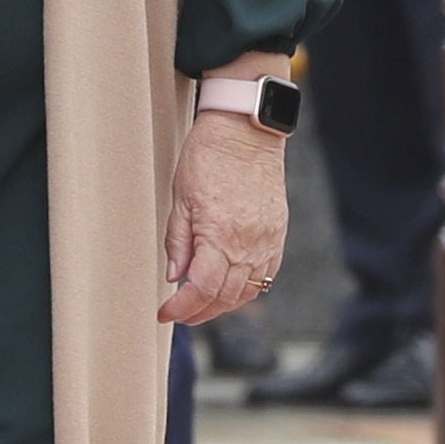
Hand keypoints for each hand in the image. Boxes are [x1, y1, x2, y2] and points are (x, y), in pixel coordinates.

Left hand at [161, 106, 289, 325]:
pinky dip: (247, 288)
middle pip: (226, 297)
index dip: (182, 308)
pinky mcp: (278, 233)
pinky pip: (266, 274)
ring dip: (223, 305)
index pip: (202, 289)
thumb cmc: (209, 156)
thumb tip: (174, 277)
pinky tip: (231, 288)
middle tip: (180, 313)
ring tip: (202, 305)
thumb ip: (178, 242)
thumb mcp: (180, 198)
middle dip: (199, 312)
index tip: (166, 312)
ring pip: (248, 291)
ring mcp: (267, 240)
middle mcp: (249, 243)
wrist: (245, 130)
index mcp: (220, 235)